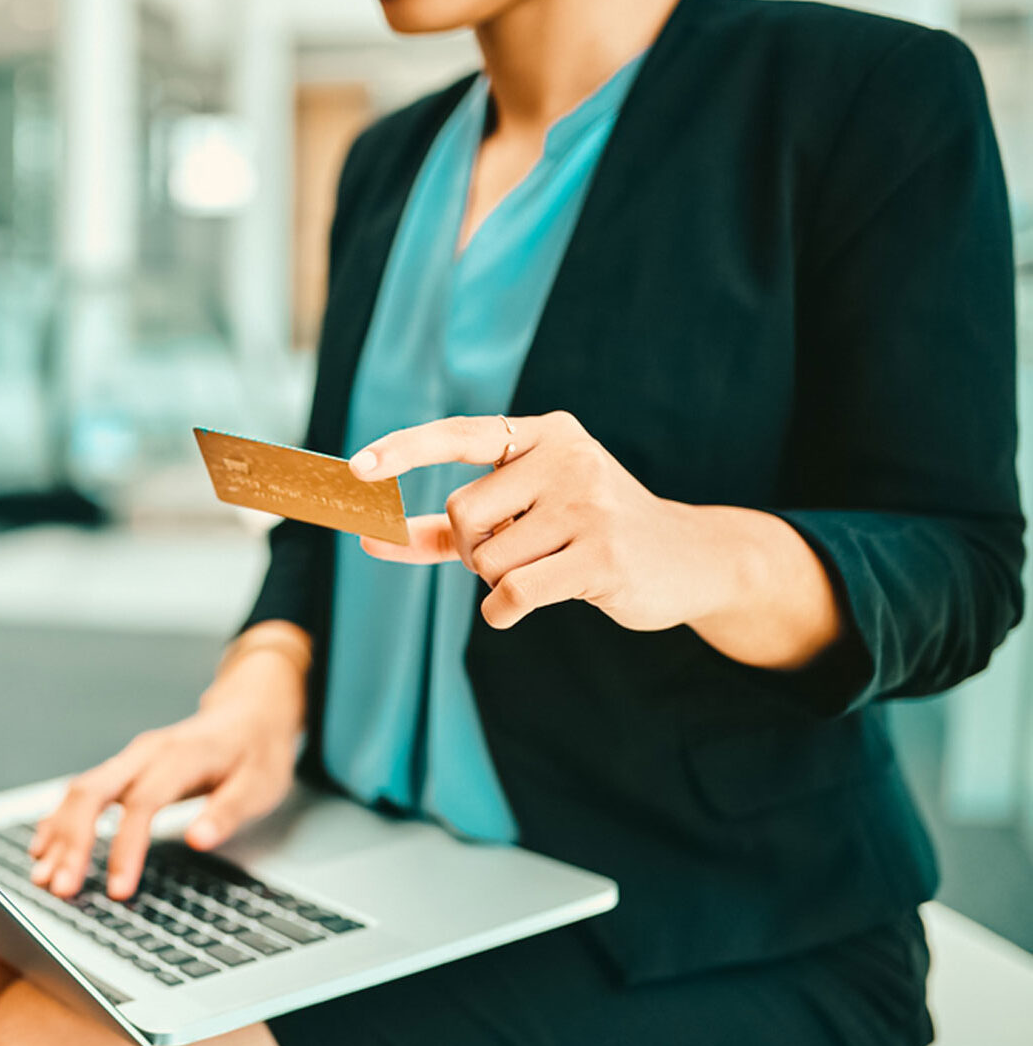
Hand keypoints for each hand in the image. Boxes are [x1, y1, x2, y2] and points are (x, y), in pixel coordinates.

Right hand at [27, 650, 303, 901]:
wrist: (251, 712)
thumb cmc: (257, 753)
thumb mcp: (260, 785)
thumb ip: (228, 812)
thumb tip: (199, 840)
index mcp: (179, 757)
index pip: (141, 804)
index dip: (124, 848)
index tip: (117, 891)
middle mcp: (145, 753)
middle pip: (92, 792)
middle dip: (71, 842)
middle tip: (60, 889)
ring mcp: (130, 759)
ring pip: (79, 791)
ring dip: (58, 835)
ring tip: (42, 878)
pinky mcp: (124, 769)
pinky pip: (82, 791)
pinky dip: (60, 820)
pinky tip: (45, 847)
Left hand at [349, 411, 725, 633]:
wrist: (688, 559)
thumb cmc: (588, 533)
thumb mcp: (521, 517)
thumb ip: (444, 529)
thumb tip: (369, 541)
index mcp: (544, 434)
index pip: (460, 434)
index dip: (405, 450)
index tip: (357, 468)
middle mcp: (567, 456)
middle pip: (463, 511)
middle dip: (473, 548)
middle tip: (515, 554)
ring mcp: (589, 504)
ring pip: (487, 559)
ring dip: (497, 581)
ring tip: (544, 570)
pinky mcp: (603, 556)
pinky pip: (513, 593)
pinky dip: (503, 611)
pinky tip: (526, 605)